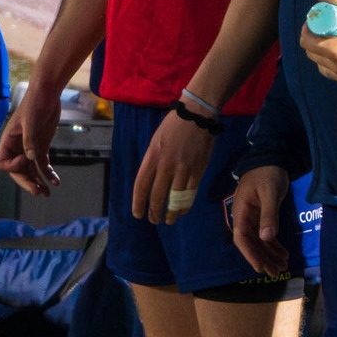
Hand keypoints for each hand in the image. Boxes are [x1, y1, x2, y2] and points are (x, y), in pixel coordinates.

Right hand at [0, 80, 61, 196]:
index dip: (13, 167)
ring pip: (31, 170)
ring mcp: (29, 148)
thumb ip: (30, 140)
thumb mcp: (31, 121)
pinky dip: (48, 173)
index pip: (3, 163)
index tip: (26, 160)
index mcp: (8, 141)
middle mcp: (17, 147)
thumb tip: (30, 159)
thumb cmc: (35, 104)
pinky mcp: (41, 146)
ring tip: (47, 193)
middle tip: (38, 192)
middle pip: (18, 171)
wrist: (48, 93)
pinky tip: (56, 182)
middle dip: (27, 182)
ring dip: (38, 182)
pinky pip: (42, 164)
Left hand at [132, 107, 215, 224]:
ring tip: (169, 220)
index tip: (138, 214)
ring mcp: (183, 170)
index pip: (141, 186)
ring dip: (171, 213)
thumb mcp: (155, 142)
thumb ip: (153, 162)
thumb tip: (151, 181)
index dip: (138, 203)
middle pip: (157, 196)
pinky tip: (182, 210)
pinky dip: (185, 205)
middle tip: (154, 220)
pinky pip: (190, 194)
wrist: (196, 116)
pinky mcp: (198, 171)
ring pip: (175, 199)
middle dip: (154, 212)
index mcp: (152, 157)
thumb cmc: (173, 126)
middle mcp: (166, 166)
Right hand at [230, 164, 291, 275]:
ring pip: (260, 242)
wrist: (271, 159)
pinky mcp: (263, 217)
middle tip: (276, 272)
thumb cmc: (267, 174)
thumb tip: (266, 237)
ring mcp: (254, 218)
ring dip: (270, 255)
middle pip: (251, 243)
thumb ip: (268, 215)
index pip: (241, 238)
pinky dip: (274, 245)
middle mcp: (245, 218)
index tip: (259, 268)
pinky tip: (284, 254)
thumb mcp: (269, 193)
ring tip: (283, 267)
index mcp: (241, 212)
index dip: (249, 254)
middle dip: (263, 258)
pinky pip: (266, 235)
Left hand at [298, 0, 336, 91]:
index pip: (306, 41)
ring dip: (324, 55)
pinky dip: (336, 66)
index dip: (308, 29)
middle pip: (312, 55)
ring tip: (336, 43)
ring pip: (323, 67)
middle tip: (327, 30)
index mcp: (334, 50)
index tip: (318, 21)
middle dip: (314, 41)